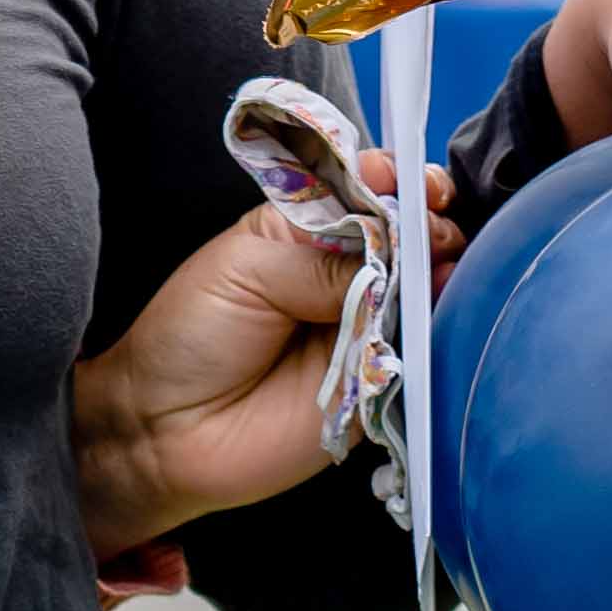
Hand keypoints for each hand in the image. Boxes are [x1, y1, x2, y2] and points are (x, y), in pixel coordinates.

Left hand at [73, 169, 441, 561]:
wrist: (168, 430)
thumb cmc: (190, 336)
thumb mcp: (245, 271)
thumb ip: (320, 261)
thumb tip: (395, 257)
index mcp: (309, 232)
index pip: (370, 194)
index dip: (397, 183)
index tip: (411, 180)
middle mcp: (348, 275)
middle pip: (412, 239)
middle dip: (430, 225)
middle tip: (432, 231)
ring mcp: (369, 328)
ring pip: (428, 293)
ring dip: (443, 275)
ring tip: (440, 267)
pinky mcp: (380, 383)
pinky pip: (424, 354)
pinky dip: (438, 334)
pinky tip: (442, 314)